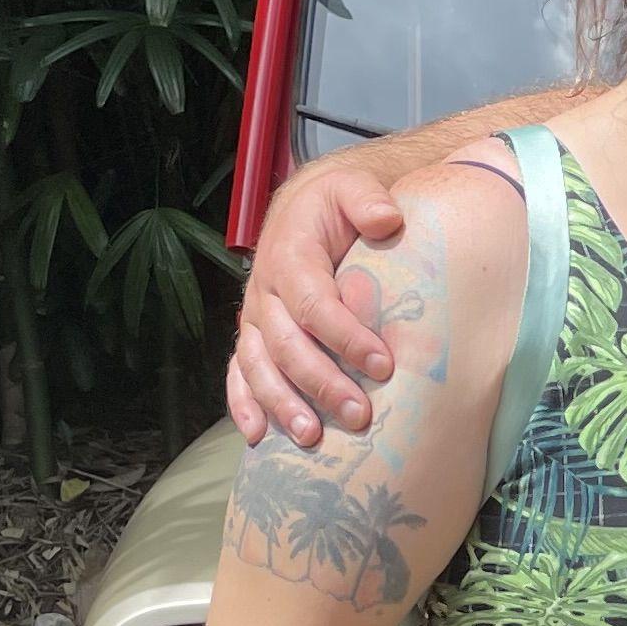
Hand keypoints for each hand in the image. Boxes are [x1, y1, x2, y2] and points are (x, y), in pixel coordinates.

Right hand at [227, 156, 408, 446]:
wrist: (307, 208)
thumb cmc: (337, 206)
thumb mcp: (352, 188)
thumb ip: (367, 199)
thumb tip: (387, 218)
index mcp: (289, 257)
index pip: (313, 304)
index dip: (345, 336)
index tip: (382, 365)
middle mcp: (264, 292)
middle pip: (286, 345)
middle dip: (321, 383)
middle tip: (359, 415)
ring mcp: (255, 319)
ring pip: (259, 367)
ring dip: (282, 404)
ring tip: (312, 437)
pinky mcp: (253, 338)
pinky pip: (239, 374)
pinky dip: (244, 405)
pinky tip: (259, 437)